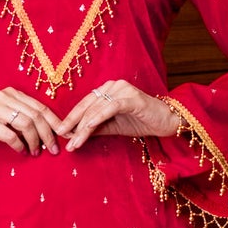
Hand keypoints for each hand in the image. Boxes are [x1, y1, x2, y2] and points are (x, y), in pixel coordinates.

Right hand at [0, 87, 62, 154]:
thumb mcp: (4, 113)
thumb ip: (22, 117)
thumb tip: (46, 133)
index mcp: (13, 93)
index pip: (40, 107)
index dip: (55, 122)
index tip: (64, 136)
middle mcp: (5, 97)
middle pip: (36, 116)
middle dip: (48, 134)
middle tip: (53, 150)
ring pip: (25, 124)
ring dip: (34, 141)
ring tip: (36, 152)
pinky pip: (9, 134)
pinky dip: (18, 144)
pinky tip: (21, 151)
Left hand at [57, 80, 178, 150]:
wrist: (167, 122)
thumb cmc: (140, 122)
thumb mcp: (112, 127)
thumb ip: (94, 128)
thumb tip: (73, 136)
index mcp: (107, 90)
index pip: (84, 104)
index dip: (71, 118)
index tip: (60, 131)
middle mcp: (113, 86)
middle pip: (87, 104)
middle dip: (72, 122)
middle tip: (60, 135)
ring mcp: (122, 90)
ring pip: (96, 108)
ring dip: (83, 126)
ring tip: (74, 142)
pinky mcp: (132, 98)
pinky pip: (110, 108)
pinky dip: (97, 118)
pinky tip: (87, 128)